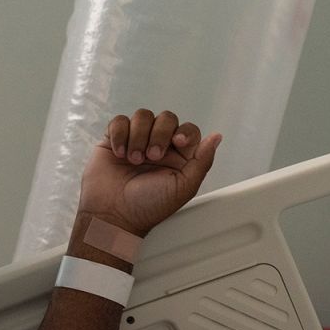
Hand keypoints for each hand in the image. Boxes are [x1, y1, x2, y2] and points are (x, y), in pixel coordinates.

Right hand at [78, 109, 222, 237]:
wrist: (113, 213)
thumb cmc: (149, 206)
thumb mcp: (184, 186)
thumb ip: (202, 161)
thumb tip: (216, 136)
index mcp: (179, 157)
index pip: (188, 130)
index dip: (184, 131)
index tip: (177, 143)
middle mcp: (159, 145)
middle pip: (166, 118)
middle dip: (159, 134)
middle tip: (152, 156)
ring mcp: (136, 141)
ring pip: (143, 116)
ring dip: (138, 136)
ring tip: (133, 159)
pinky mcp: (114, 140)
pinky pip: (119, 121)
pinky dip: (119, 134)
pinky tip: (119, 153)